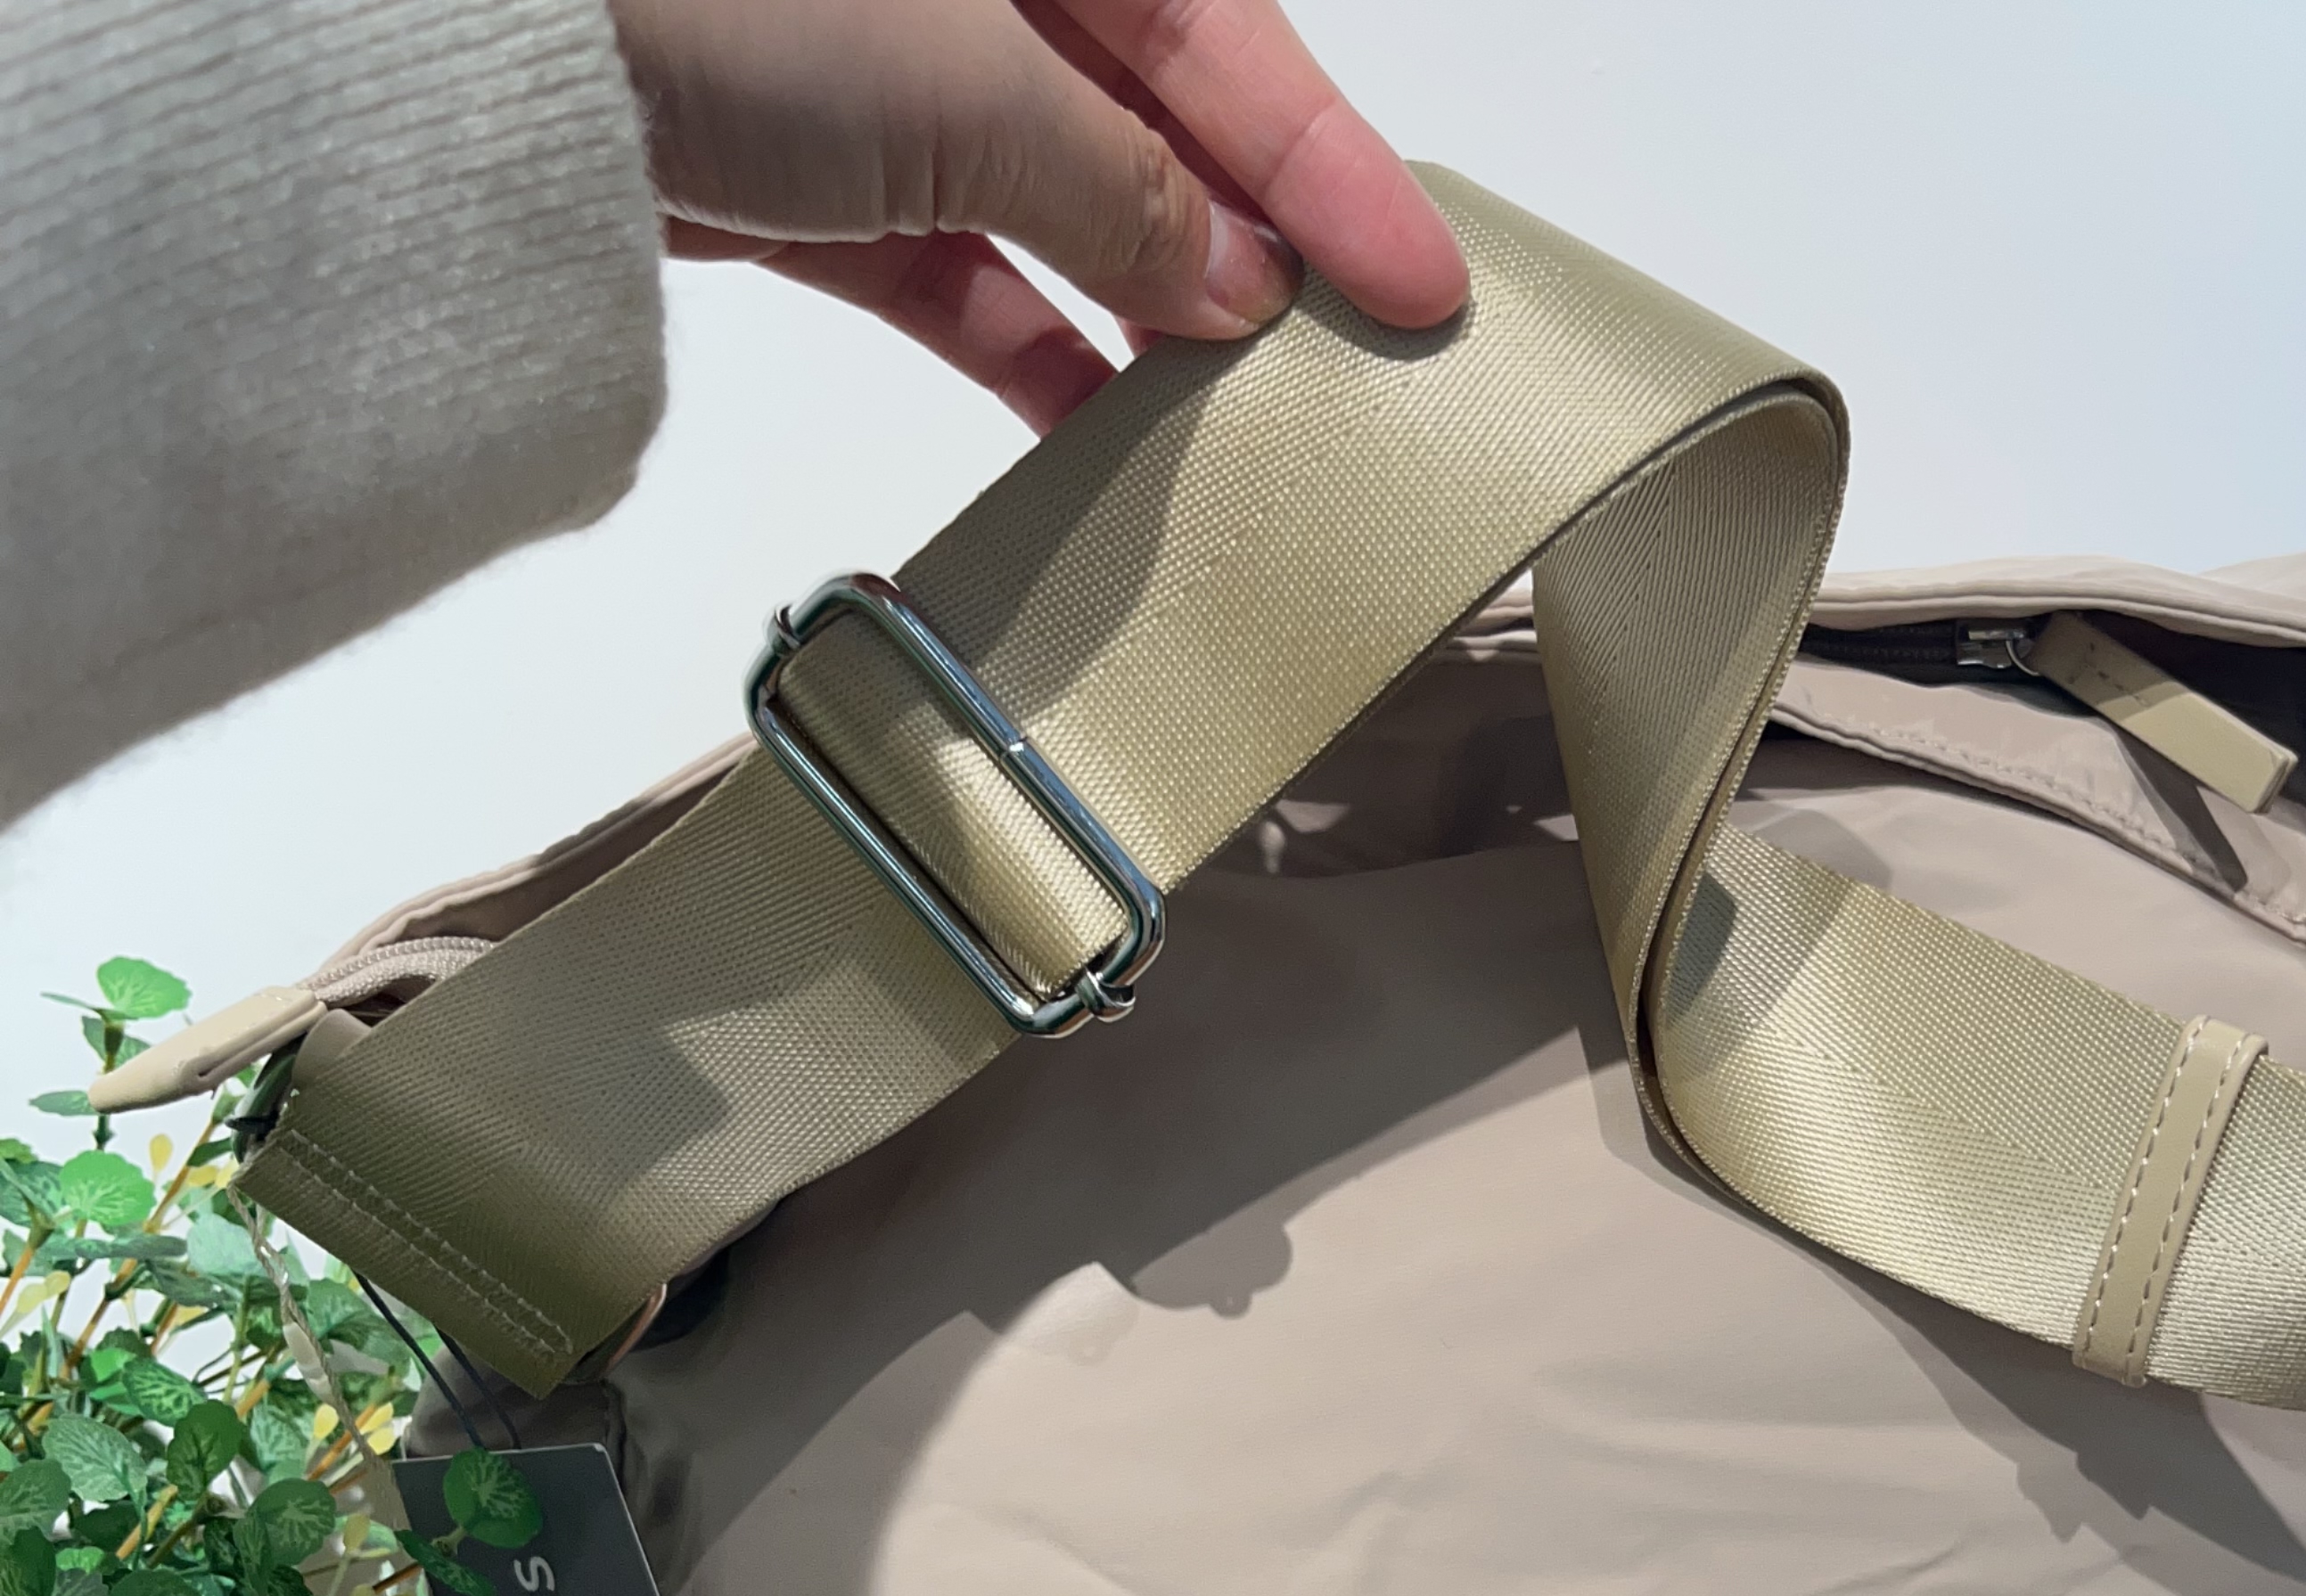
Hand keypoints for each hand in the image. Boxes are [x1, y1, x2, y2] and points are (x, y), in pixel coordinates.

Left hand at [609, 0, 1470, 431]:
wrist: (466, 55)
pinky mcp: (802, 174)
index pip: (1222, 38)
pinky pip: (950, 267)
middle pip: (1151, 119)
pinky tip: (1098, 430)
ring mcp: (876, 70)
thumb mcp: (970, 84)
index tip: (1421, 284)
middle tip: (1349, 372)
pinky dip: (1022, 346)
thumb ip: (1123, 190)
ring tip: (1236, 425)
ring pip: (1057, 203)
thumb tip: (1236, 279)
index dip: (1331, 167)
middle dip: (1247, 247)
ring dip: (1144, 316)